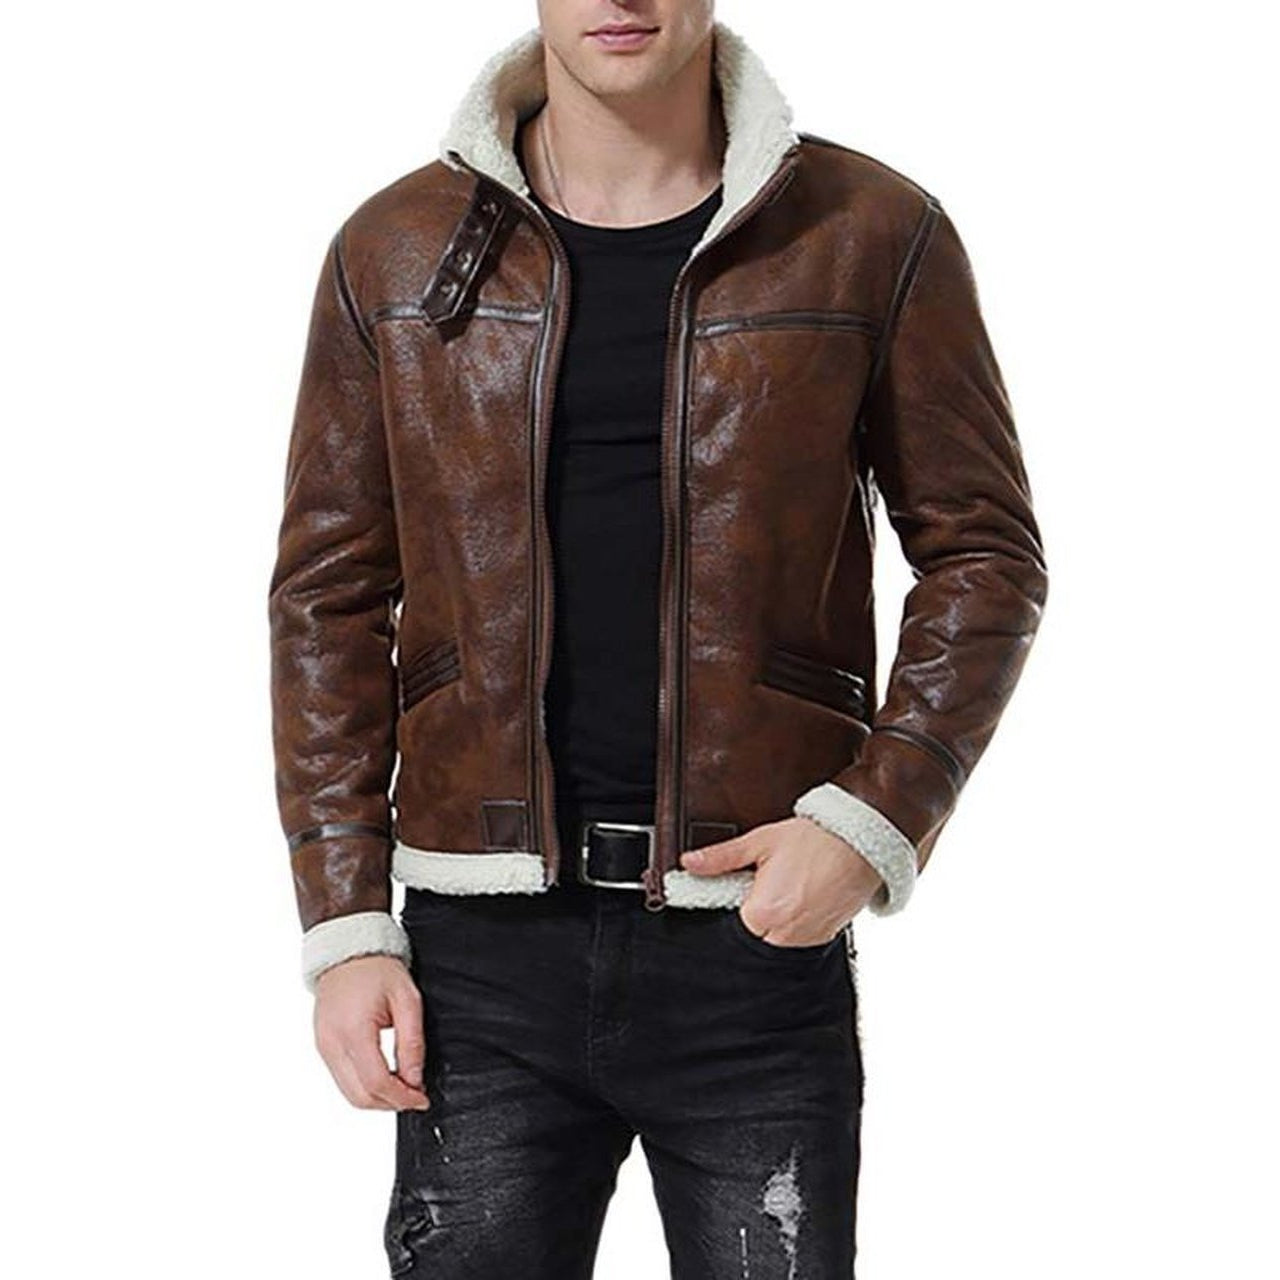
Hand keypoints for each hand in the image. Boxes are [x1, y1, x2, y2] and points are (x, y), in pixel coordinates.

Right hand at [313, 954, 431, 1110]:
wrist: (347, 951)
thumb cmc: (376, 969)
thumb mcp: (407, 999)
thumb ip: (411, 1043)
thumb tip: (415, 1080)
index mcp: (353, 1031)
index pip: (376, 1083)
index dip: (402, 1098)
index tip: (421, 1098)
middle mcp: (332, 1044)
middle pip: (359, 1096)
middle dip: (390, 1104)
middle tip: (415, 1096)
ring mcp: (323, 1047)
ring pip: (349, 1094)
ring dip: (377, 1098)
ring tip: (402, 1087)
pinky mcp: (322, 1047)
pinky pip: (342, 1080)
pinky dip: (364, 1086)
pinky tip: (384, 1076)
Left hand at [678, 816, 885, 944]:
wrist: (863, 842)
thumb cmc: (815, 840)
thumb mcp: (761, 842)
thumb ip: (721, 857)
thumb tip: (689, 863)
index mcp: (764, 912)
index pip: (728, 929)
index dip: (731, 907)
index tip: (737, 892)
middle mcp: (785, 935)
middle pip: (750, 941)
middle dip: (750, 917)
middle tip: (760, 888)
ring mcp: (807, 941)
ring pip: (773, 944)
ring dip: (771, 924)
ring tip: (783, 890)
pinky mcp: (824, 940)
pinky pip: (796, 943)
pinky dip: (791, 926)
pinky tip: (798, 899)